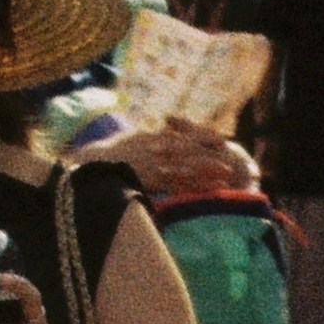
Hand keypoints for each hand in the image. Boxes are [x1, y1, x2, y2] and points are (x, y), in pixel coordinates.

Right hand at [97, 119, 233, 194]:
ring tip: (226, 174)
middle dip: (210, 154)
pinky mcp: (152, 180)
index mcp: (152, 137)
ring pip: (187, 166)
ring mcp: (155, 164)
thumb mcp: (129, 139)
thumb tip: (162, 134)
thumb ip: (147, 138)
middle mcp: (156, 148)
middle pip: (190, 150)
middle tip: (231, 157)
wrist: (92, 167)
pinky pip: (178, 184)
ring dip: (208, 170)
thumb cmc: (107, 154)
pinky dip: (195, 186)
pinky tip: (208, 189)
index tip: (221, 140)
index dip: (204, 137)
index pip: (183, 136)